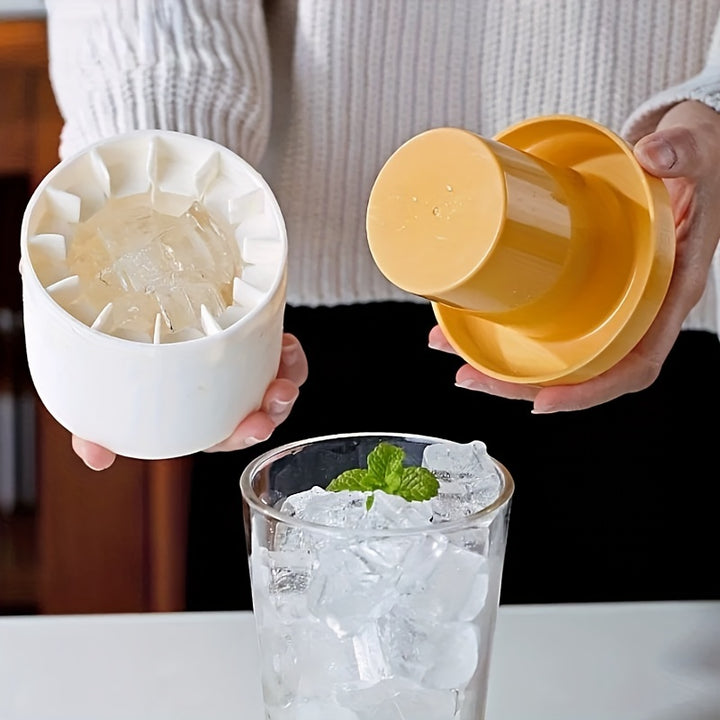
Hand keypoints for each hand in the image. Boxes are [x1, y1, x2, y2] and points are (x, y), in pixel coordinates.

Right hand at [72, 332, 307, 468]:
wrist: (137, 318)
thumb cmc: (129, 367)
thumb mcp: (110, 397)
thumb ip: (97, 430)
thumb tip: (94, 458)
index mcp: (201, 422)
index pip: (228, 437)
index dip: (244, 436)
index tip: (254, 426)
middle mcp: (229, 404)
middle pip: (262, 416)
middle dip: (275, 409)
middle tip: (277, 394)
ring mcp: (248, 377)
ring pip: (280, 388)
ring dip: (289, 377)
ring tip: (286, 356)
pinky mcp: (259, 350)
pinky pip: (286, 361)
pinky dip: (290, 354)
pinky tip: (284, 341)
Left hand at [429, 100, 719, 411]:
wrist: (680, 149)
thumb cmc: (697, 162)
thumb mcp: (698, 150)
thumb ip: (683, 150)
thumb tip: (656, 155)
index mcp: (668, 293)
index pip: (636, 364)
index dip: (591, 390)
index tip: (544, 400)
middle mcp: (633, 305)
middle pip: (578, 367)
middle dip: (520, 383)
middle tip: (469, 376)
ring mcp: (603, 296)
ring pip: (552, 346)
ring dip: (498, 358)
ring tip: (449, 347)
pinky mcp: (580, 280)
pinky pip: (542, 313)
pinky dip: (501, 320)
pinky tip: (462, 315)